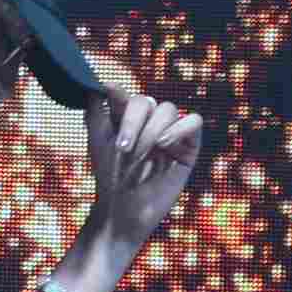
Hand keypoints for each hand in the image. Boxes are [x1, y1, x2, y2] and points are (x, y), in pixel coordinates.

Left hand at [78, 83, 210, 259]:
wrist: (123, 210)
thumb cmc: (109, 177)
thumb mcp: (98, 141)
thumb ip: (97, 111)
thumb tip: (97, 81)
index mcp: (128, 118)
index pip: (126, 97)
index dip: (119, 95)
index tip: (108, 92)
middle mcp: (150, 122)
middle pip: (147, 102)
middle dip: (133, 122)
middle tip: (123, 148)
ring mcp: (171, 133)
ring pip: (169, 110)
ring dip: (152, 130)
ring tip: (142, 153)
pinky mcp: (190, 146)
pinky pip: (194, 122)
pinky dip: (179, 128)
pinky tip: (163, 144)